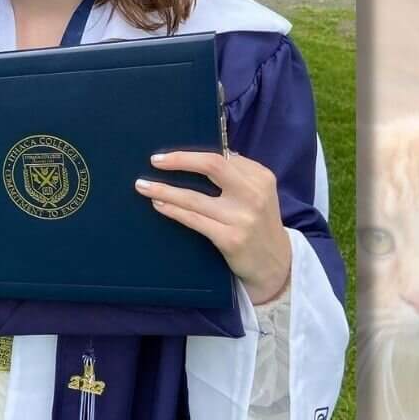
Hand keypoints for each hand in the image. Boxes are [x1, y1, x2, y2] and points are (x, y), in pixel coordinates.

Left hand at [137, 150, 294, 304]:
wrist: (275, 264)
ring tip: (143, 185)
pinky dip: (173, 210)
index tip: (169, 155)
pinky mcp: (231, 239)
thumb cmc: (259, 224)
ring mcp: (242, 218)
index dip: (191, 155)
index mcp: (260, 177)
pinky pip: (194, 220)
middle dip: (179, 160)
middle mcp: (253, 194)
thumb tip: (200, 158)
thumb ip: (237, 174)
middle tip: (155, 160)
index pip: (222, 157)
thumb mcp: (259, 193)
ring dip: (165, 190)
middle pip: (212, 165)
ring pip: (195, 197)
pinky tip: (159, 204)